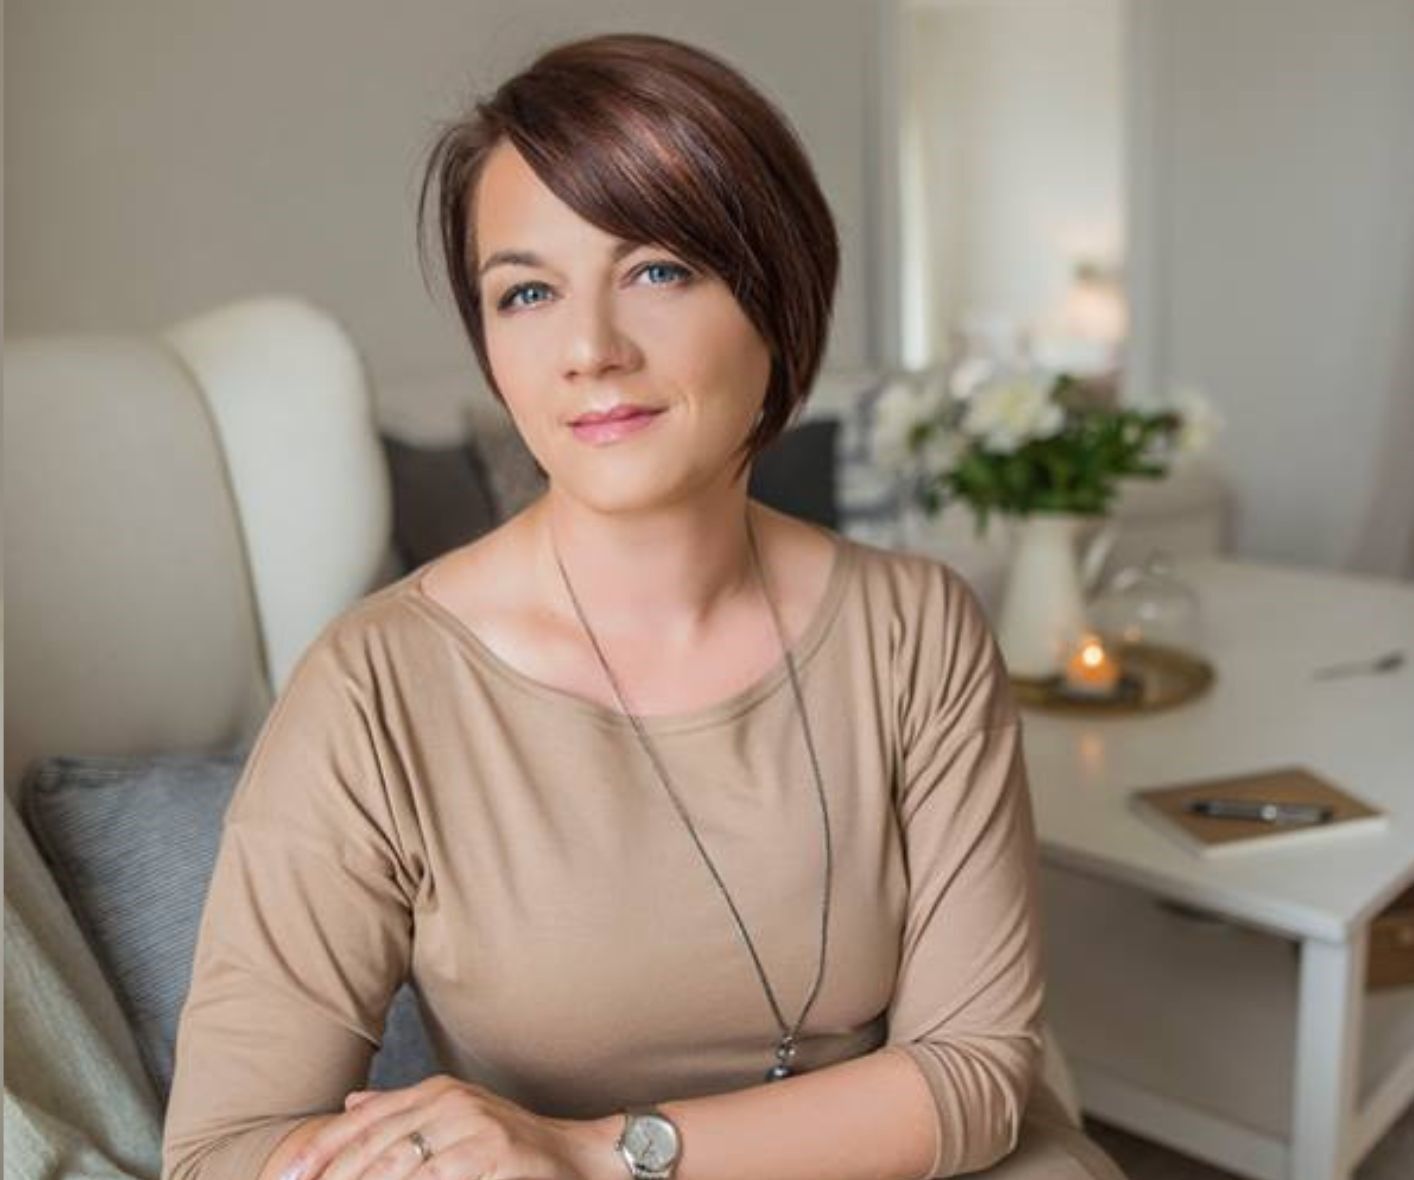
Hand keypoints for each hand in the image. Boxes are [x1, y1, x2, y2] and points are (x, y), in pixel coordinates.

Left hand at [281, 1074, 621, 1179]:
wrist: (577, 1155)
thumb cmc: (512, 1144)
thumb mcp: (455, 1117)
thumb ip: (403, 1112)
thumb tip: (349, 1105)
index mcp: (435, 1092)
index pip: (363, 1120)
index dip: (319, 1151)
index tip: (284, 1179)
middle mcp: (448, 1101)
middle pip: (372, 1145)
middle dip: (332, 1179)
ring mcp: (470, 1125)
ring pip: (395, 1165)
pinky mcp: (490, 1153)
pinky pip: (433, 1179)